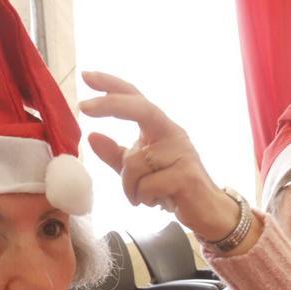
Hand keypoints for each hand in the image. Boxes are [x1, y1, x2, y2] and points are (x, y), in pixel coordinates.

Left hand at [78, 71, 257, 250]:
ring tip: (144, 197)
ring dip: (129, 186)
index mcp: (160, 129)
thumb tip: (91, 135)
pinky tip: (156, 202)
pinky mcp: (186, 175)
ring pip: (134, 162)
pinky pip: (146, 184)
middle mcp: (172, 134)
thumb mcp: (137, 171)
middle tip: (84, 107)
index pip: (137, 99)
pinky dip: (143, 197)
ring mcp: (181, 152)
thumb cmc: (171, 189)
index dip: (113, 85)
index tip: (87, 76)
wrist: (207, 212)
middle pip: (141, 109)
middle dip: (111, 105)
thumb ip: (115, 155)